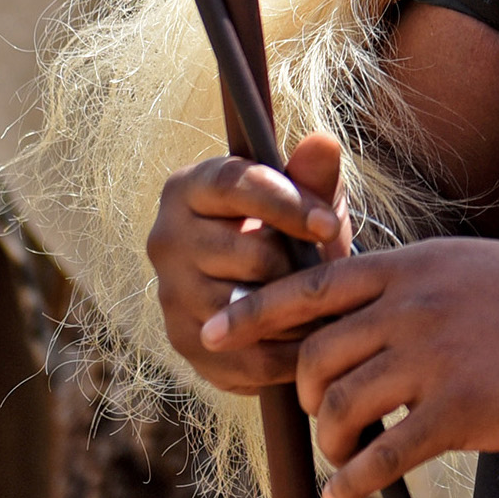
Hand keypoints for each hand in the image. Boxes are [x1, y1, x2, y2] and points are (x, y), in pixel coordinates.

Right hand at [148, 136, 353, 392]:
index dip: (287, 204)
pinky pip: (246, 355)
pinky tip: (312, 339)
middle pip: (249, 254)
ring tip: (328, 307)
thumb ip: (314, 173)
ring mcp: (169, 292)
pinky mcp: (183, 340)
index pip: (235, 186)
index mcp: (190, 187)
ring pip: (247, 307)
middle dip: (299, 266)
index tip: (329, 224)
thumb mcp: (305, 196)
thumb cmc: (289, 226)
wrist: (261, 283)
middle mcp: (166, 237)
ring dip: (296, 312)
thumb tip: (323, 142)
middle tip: (332, 275)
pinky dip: (287, 352)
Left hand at [203, 226, 498, 497]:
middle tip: (320, 416)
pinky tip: (350, 494)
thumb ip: (413, 283)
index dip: (256, 310)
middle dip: (305, 394)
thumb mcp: (471, 268)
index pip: (315, 284)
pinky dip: (354, 482)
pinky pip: (382, 455)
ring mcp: (437, 357)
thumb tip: (357, 316)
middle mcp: (418, 304)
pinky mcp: (461, 410)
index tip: (214, 330)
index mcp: (417, 265)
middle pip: (317, 353)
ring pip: (340, 405)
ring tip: (343, 455)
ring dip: (330, 441)